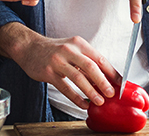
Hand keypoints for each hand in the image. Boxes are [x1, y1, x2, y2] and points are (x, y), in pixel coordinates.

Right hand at [0, 23, 118, 109]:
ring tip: (99, 101)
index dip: (111, 72)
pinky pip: (65, 87)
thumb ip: (86, 61)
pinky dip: (76, 98)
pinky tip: (83, 104)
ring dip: (90, 91)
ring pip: (78, 77)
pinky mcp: (48, 72)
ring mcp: (57, 61)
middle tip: (111, 94)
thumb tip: (105, 79)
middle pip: (90, 67)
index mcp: (79, 43)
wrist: (29, 47)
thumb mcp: (72, 49)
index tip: (120, 83)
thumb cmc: (54, 50)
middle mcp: (69, 49)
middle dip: (103, 82)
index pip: (99, 58)